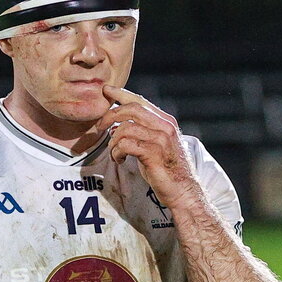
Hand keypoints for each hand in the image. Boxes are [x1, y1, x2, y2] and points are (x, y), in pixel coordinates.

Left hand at [98, 85, 200, 207]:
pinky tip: (119, 160)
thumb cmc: (166, 170)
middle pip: (131, 109)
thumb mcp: (155, 146)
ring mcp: (161, 139)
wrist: (182, 191)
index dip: (121, 93)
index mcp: (165, 121)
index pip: (140, 101)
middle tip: (99, 127)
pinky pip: (126, 145)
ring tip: (114, 153)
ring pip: (126, 128)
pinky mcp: (154, 154)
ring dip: (113, 142)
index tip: (106, 90)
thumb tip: (116, 127)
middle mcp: (165, 126)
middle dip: (110, 115)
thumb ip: (141, 133)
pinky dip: (117, 152)